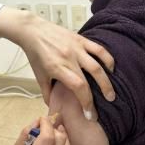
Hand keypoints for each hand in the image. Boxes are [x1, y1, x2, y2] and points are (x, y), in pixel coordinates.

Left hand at [0, 7, 114, 117]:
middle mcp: (69, 58)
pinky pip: (98, 49)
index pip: (78, 87)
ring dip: (107, 81)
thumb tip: (54, 107)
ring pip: (97, 65)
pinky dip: (107, 59)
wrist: (33, 31)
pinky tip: (111, 69)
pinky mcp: (80, 39)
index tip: (90, 114)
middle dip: (100, 95)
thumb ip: (47, 92)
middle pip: (90, 78)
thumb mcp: (39, 75)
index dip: (87, 102)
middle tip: (107, 105)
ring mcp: (76, 48)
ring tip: (111, 93)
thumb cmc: (35, 54)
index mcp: (57, 68)